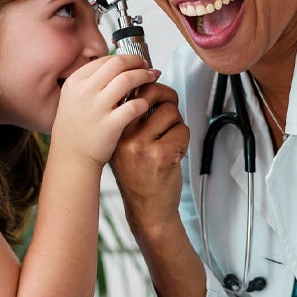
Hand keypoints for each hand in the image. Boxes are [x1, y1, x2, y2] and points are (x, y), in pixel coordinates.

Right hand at [51, 54, 160, 166]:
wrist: (71, 158)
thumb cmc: (76, 130)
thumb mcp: (74, 99)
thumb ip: (92, 83)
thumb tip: (118, 69)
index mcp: (76, 82)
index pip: (105, 59)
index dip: (125, 58)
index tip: (136, 63)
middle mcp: (85, 91)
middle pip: (118, 63)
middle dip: (137, 62)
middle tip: (147, 67)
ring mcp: (97, 107)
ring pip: (128, 79)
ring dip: (144, 77)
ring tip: (152, 79)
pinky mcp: (110, 124)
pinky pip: (134, 105)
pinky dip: (144, 101)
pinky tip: (146, 104)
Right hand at [110, 81, 189, 231]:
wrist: (148, 212)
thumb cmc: (139, 178)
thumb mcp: (124, 147)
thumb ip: (131, 119)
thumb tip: (148, 84)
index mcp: (112, 130)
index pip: (129, 91)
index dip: (148, 85)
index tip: (155, 88)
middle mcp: (122, 136)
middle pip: (152, 93)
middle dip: (168, 97)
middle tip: (170, 106)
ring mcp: (141, 145)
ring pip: (170, 112)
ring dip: (177, 125)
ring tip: (169, 141)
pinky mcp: (161, 153)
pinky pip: (182, 130)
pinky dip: (184, 140)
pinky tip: (175, 154)